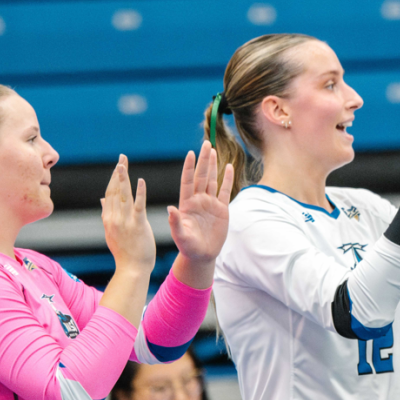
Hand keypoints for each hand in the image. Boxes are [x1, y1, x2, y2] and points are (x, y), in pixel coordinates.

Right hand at [101, 156, 155, 274]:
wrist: (131, 270)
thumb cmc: (125, 252)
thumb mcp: (112, 232)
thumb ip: (108, 214)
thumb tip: (102, 198)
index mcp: (108, 219)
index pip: (110, 194)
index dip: (113, 178)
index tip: (118, 166)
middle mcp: (114, 218)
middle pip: (115, 191)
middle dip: (118, 173)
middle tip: (122, 158)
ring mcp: (125, 221)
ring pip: (124, 195)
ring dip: (124, 178)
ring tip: (124, 164)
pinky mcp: (137, 225)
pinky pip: (138, 206)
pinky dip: (139, 192)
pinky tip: (140, 181)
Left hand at [168, 141, 233, 265]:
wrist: (202, 255)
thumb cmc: (188, 247)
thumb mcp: (180, 235)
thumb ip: (175, 222)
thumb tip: (170, 208)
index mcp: (186, 203)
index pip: (187, 181)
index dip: (189, 167)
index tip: (190, 154)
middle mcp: (198, 200)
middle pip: (201, 176)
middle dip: (203, 160)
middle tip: (206, 143)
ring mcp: (210, 203)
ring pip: (212, 180)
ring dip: (213, 165)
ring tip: (213, 150)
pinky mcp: (221, 209)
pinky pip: (225, 191)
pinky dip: (227, 179)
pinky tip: (228, 167)